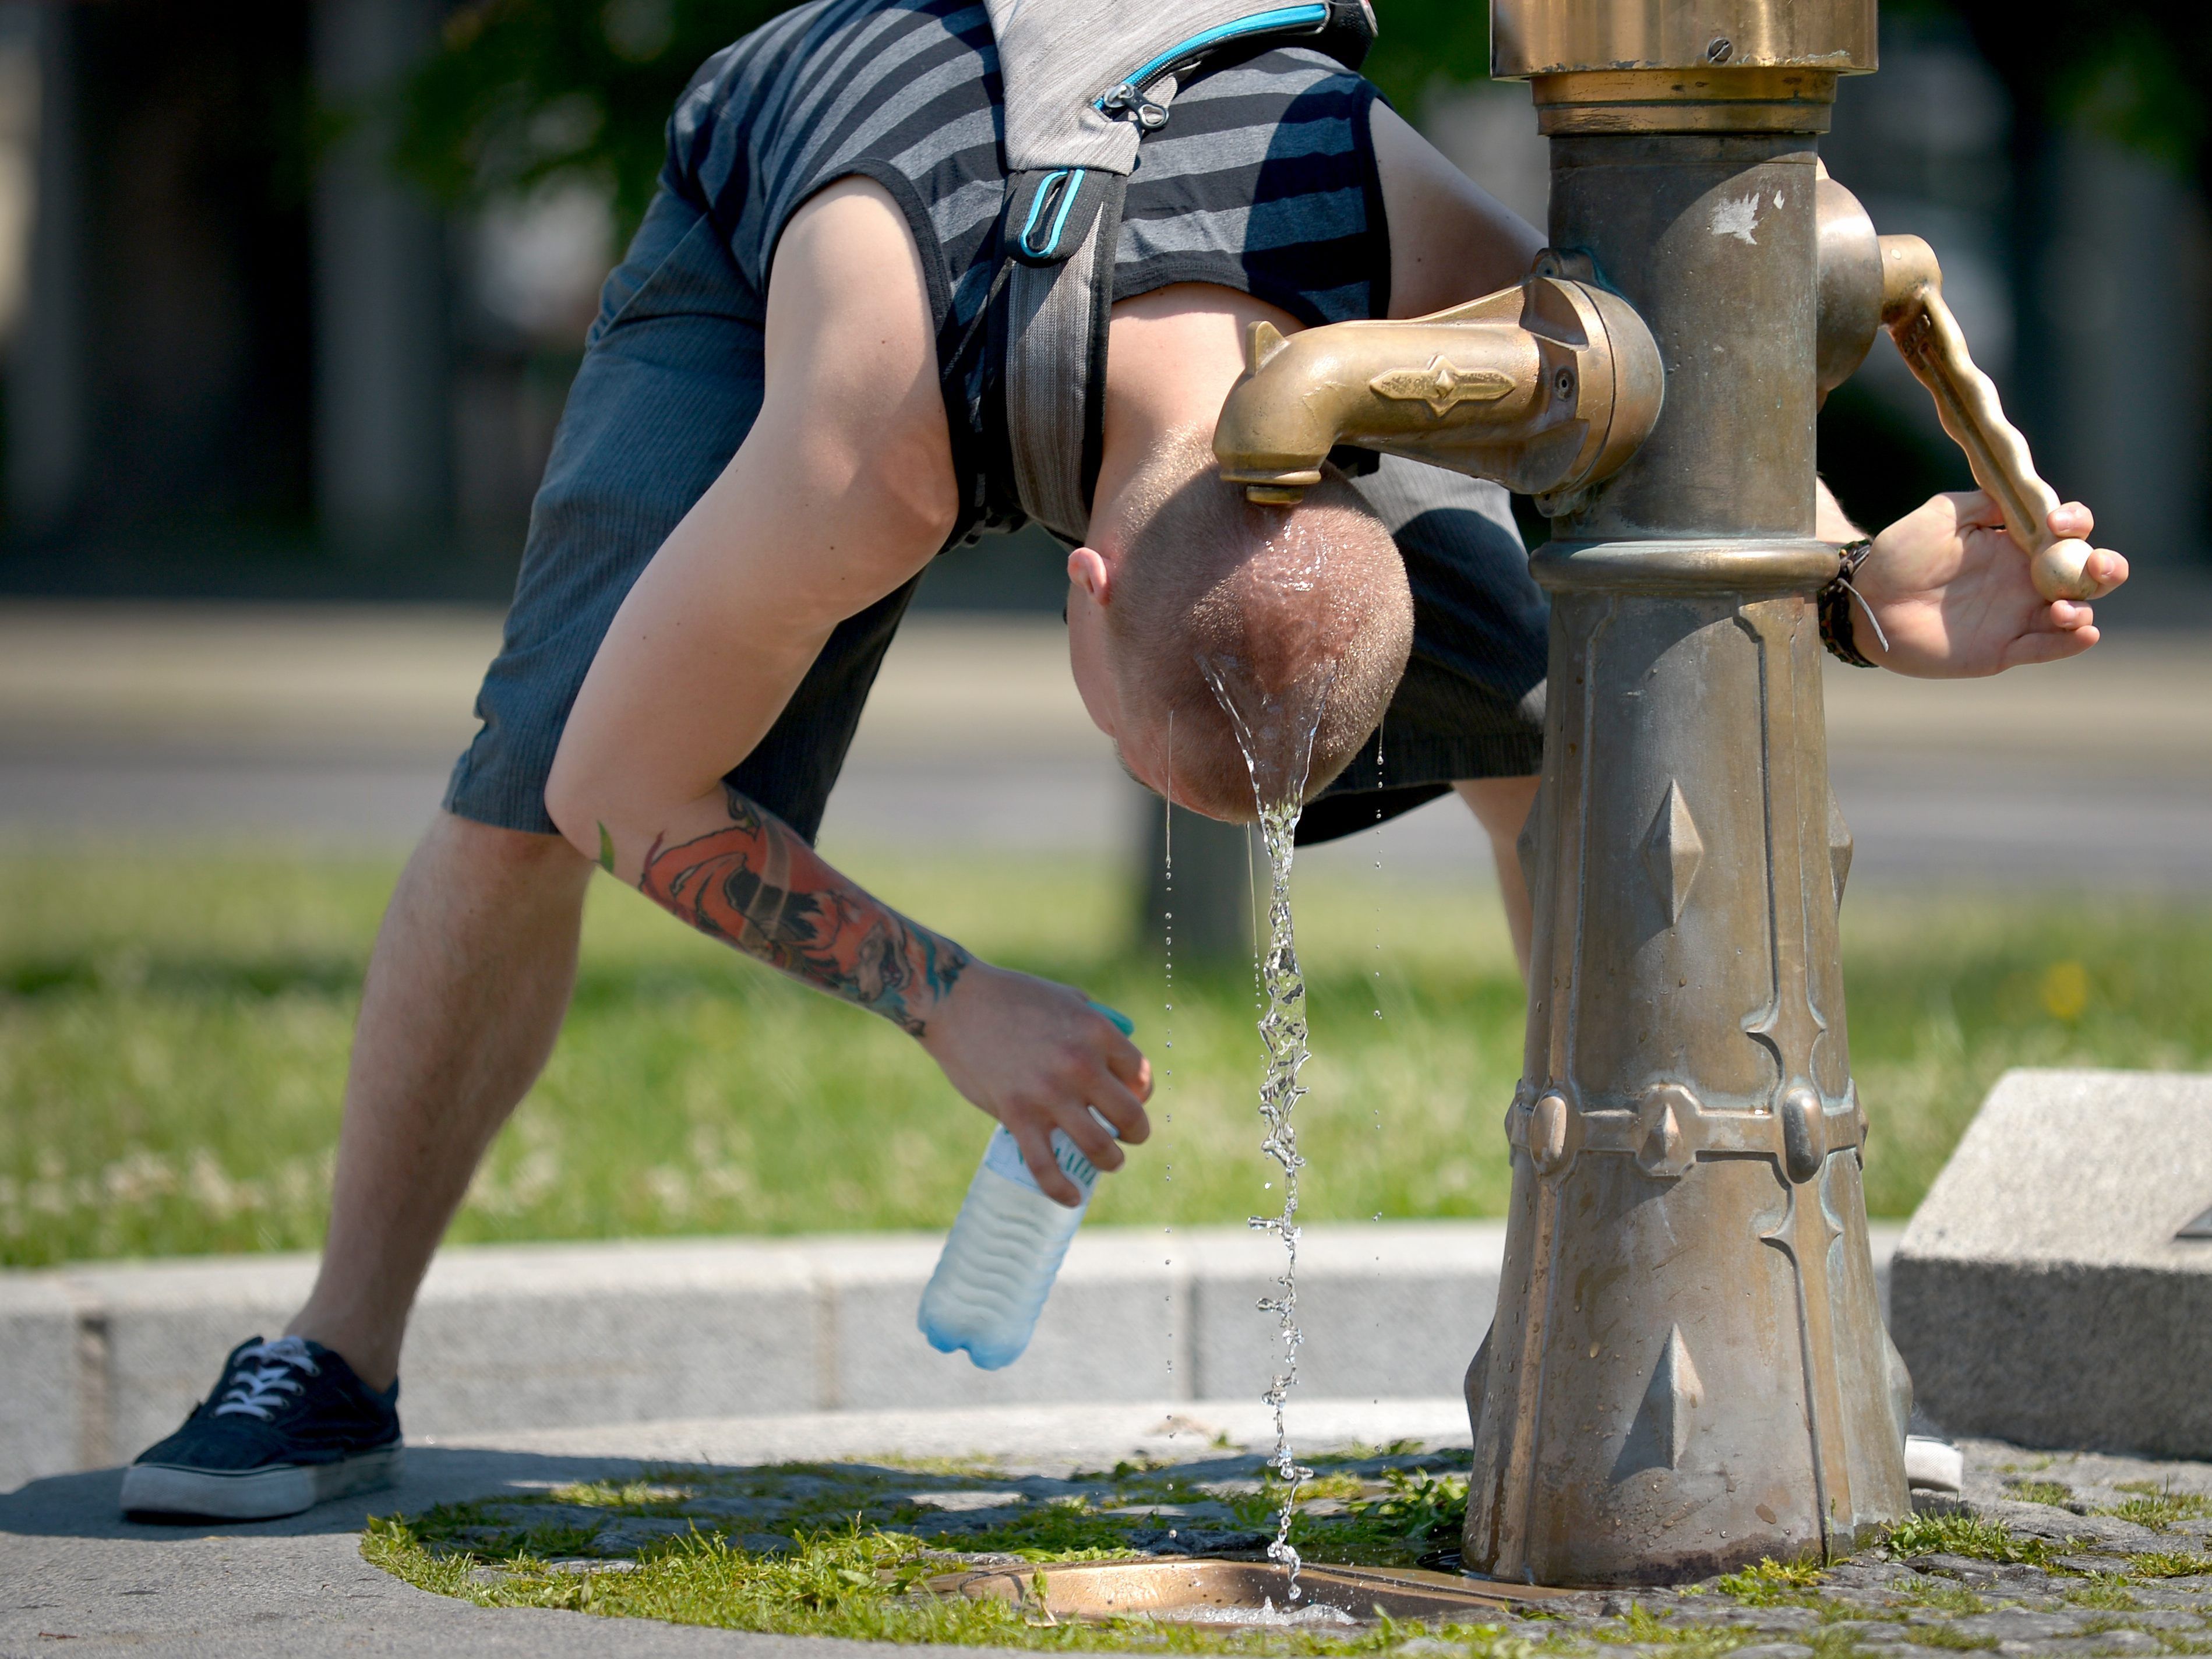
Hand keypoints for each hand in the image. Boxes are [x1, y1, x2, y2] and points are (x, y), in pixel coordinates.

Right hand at [917, 963, 1151, 1204]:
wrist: (955, 1001)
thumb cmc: (1011, 996)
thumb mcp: (1066, 999)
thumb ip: (1092, 1024)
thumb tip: (1112, 1055)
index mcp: (1097, 1031)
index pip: (1140, 1075)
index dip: (1141, 1093)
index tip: (1132, 1099)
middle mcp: (1080, 1065)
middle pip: (1131, 1116)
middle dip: (1135, 1133)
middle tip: (1127, 1137)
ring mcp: (1049, 1094)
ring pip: (1099, 1147)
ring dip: (1110, 1162)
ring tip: (1108, 1162)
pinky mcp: (1017, 1116)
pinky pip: (1046, 1166)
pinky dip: (1062, 1190)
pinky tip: (1072, 1198)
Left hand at [1854, 492, 2127, 677]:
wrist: (1866, 598)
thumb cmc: (1901, 553)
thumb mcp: (1943, 514)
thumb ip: (1986, 503)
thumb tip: (2025, 498)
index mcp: (2018, 544)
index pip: (2068, 531)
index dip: (2074, 523)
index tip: (2055, 523)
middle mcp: (2026, 580)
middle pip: (2087, 574)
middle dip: (2106, 568)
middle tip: (2096, 566)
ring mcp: (2018, 616)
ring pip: (2074, 613)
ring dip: (2082, 608)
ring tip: (2062, 607)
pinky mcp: (2003, 649)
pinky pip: (2046, 648)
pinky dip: (2069, 642)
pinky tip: (2083, 632)